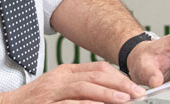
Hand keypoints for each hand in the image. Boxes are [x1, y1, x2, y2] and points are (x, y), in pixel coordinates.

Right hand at [0, 63, 145, 103]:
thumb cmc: (33, 101)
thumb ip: (80, 88)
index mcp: (65, 72)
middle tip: (137, 93)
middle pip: (95, 76)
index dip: (119, 77)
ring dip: (106, 94)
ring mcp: (52, 92)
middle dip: (119, 84)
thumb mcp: (58, 89)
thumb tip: (110, 93)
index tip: (134, 87)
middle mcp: (59, 79)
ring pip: (84, 88)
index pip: (98, 69)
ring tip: (124, 100)